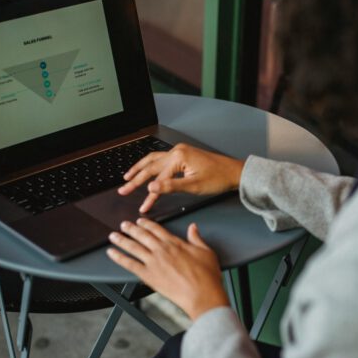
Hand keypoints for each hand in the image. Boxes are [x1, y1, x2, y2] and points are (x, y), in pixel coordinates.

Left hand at [107, 218, 229, 320]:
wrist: (201, 294)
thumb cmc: (206, 276)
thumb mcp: (206, 252)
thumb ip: (197, 238)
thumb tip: (193, 228)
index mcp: (175, 243)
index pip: (157, 229)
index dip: (147, 224)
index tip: (140, 221)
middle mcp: (161, 250)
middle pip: (142, 235)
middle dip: (131, 229)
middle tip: (123, 225)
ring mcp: (153, 262)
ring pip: (133, 247)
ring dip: (122, 240)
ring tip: (113, 236)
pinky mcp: (148, 275)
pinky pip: (129, 264)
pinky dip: (119, 257)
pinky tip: (112, 253)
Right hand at [118, 143, 245, 212]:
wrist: (234, 172)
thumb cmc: (218, 178)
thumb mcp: (194, 186)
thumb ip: (171, 187)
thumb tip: (152, 187)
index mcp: (178, 157)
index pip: (158, 178)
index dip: (149, 195)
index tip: (142, 206)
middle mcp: (177, 151)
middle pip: (151, 166)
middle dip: (136, 179)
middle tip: (123, 189)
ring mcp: (180, 151)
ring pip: (154, 159)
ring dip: (140, 168)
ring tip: (128, 176)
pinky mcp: (183, 154)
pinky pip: (162, 159)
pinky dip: (151, 165)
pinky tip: (147, 169)